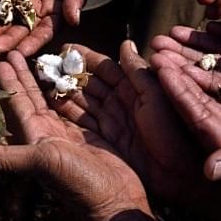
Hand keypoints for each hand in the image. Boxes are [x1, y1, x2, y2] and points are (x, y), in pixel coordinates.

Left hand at [0, 51, 158, 220]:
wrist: (115, 200)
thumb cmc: (77, 182)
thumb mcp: (39, 162)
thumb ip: (5, 157)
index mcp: (35, 135)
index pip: (17, 102)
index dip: (8, 81)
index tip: (0, 59)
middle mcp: (49, 133)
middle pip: (33, 96)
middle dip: (24, 73)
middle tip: (15, 49)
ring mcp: (71, 132)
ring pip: (55, 98)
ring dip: (48, 78)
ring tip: (42, 55)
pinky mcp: (92, 132)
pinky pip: (80, 104)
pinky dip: (74, 89)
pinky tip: (72, 76)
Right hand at [48, 42, 203, 204]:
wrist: (179, 178)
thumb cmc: (173, 134)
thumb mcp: (156, 97)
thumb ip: (137, 71)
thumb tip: (124, 42)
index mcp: (134, 88)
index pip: (105, 67)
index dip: (85, 58)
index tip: (64, 48)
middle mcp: (120, 102)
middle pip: (90, 83)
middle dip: (68, 73)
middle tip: (46, 63)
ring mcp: (111, 121)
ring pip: (82, 101)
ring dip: (64, 90)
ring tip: (42, 79)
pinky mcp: (103, 140)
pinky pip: (81, 121)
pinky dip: (66, 111)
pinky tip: (49, 102)